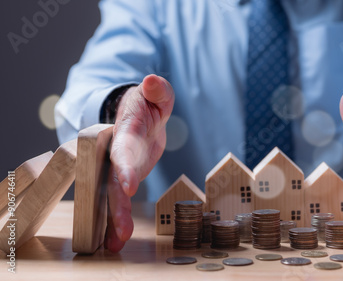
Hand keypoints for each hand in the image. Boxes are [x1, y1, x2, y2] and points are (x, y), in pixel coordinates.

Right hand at [104, 74, 174, 251]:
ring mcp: (118, 169)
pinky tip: (115, 241)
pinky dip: (117, 220)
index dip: (124, 167)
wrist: (140, 117)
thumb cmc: (147, 105)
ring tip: (114, 244)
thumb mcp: (155, 95)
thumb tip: (152, 80)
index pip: (123, 150)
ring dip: (114, 219)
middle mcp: (116, 154)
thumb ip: (158, 90)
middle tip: (120, 231)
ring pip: (113, 195)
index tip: (127, 185)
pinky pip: (119, 200)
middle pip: (113, 181)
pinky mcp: (124, 179)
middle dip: (116, 206)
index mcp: (126, 133)